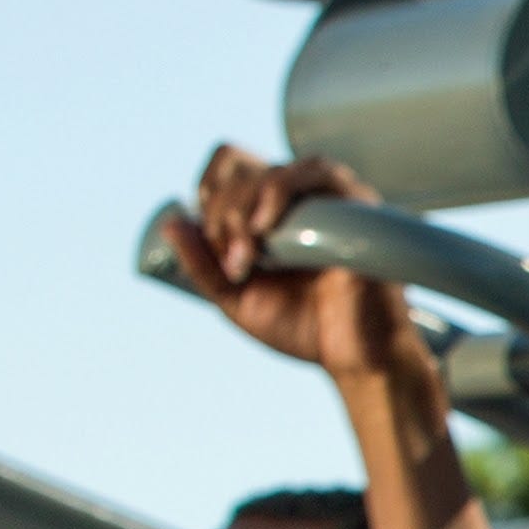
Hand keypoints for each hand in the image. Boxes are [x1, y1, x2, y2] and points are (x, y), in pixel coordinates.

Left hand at [155, 145, 420, 387]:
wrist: (356, 357)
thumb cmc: (306, 328)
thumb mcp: (237, 299)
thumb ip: (203, 266)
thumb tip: (171, 222)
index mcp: (272, 215)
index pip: (229, 170)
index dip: (210, 194)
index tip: (212, 243)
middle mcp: (300, 201)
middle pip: (241, 174)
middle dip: (224, 219)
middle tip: (236, 265)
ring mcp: (329, 200)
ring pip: (271, 171)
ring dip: (244, 208)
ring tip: (248, 256)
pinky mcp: (356, 205)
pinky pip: (317, 171)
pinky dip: (279, 191)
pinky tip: (264, 228)